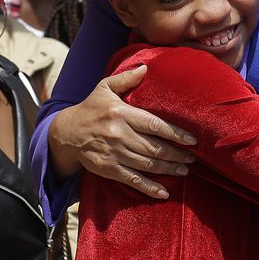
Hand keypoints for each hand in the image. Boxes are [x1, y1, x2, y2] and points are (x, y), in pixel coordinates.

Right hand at [48, 66, 197, 198]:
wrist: (66, 133)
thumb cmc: (91, 108)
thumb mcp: (104, 88)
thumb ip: (126, 79)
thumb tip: (146, 68)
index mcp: (121, 114)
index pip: (153, 124)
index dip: (175, 133)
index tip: (192, 140)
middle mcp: (118, 135)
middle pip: (154, 147)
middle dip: (176, 154)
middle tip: (192, 157)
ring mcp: (113, 154)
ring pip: (147, 164)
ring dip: (168, 169)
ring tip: (185, 169)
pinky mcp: (108, 169)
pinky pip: (132, 180)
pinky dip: (149, 187)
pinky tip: (164, 192)